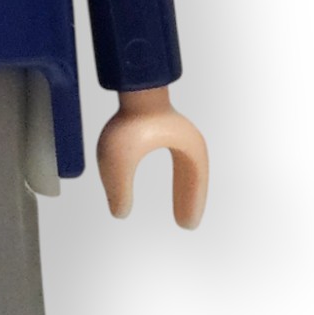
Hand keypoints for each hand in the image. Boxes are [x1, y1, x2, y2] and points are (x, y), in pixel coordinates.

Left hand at [96, 88, 208, 227]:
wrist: (129, 89)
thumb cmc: (129, 121)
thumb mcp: (118, 163)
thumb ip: (119, 190)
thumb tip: (120, 213)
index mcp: (188, 149)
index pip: (195, 183)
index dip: (192, 204)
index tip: (187, 225)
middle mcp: (186, 140)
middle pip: (194, 177)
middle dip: (191, 200)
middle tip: (186, 223)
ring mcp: (176, 132)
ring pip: (187, 169)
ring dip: (185, 190)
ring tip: (180, 212)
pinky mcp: (163, 128)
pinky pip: (176, 159)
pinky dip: (176, 177)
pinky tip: (167, 185)